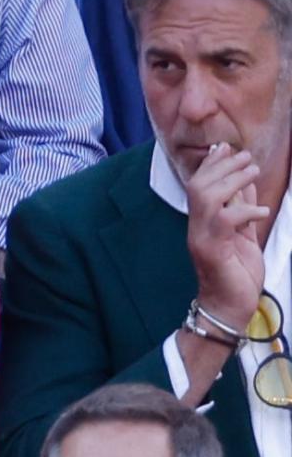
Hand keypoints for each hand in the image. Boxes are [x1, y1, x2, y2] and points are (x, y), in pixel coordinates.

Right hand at [187, 143, 268, 331]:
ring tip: (252, 173)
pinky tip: (261, 211)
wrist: (228, 308)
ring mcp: (201, 239)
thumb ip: (241, 212)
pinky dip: (244, 211)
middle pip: (198, 186)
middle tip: (245, 157)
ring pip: (206, 198)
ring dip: (231, 181)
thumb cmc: (236, 274)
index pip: (198, 185)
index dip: (210, 164)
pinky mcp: (213, 251)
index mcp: (202, 223)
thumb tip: (247, 187)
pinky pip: (224, 222)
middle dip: (222, 167)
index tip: (225, 148)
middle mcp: (197, 228)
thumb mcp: (244, 237)